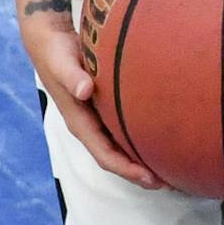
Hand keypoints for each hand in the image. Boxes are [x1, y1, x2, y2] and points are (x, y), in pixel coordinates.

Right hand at [21, 8, 160, 188]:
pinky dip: (143, 140)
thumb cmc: (56, 52)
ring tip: (174, 168)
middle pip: (117, 158)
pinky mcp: (105, 107)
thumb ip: (72, 76)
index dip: (128, 169)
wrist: (49, 41)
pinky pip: (126, 131)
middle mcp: (90, 126)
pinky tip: (164, 139)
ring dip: (145, 160)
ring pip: (122, 147)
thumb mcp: (62, 62)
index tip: (151, 178)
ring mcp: (97, 118)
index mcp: (79, 122)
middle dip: (142, 174)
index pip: (106, 155)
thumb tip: (85, 90)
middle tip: (174, 183)